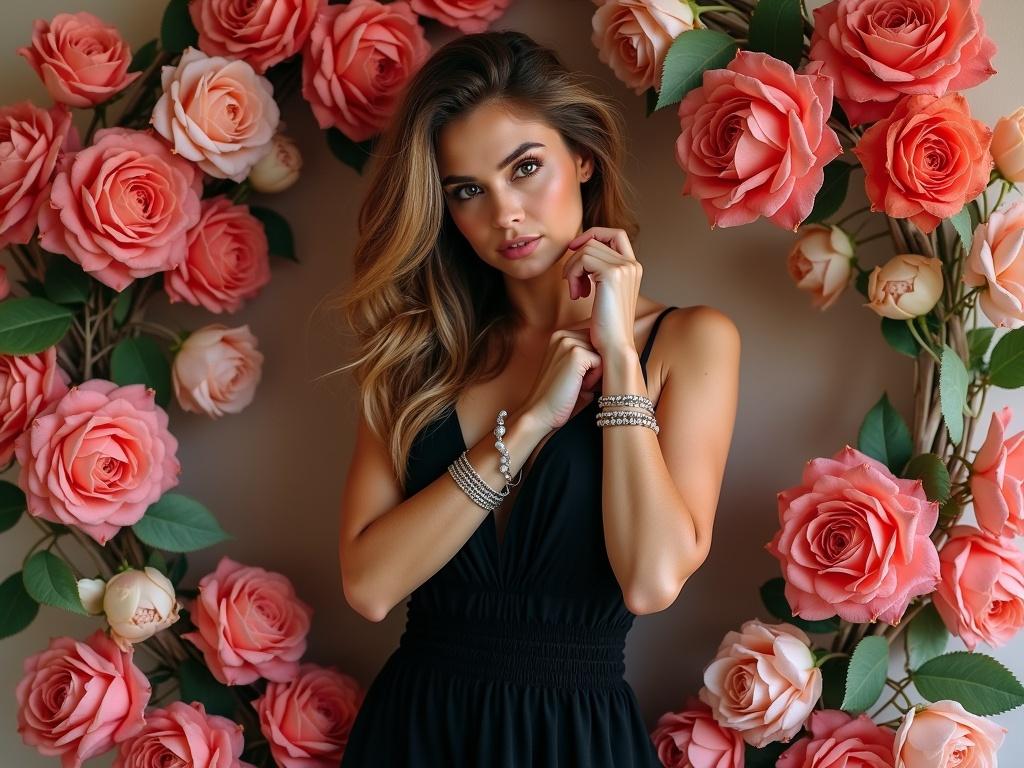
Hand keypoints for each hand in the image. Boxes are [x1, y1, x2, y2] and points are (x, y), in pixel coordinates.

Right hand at [520, 328, 602, 431]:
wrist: (541, 414)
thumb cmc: (561, 397)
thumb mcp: (577, 372)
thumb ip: (591, 358)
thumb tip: (618, 352)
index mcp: (561, 336)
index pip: (596, 339)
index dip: (596, 361)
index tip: (580, 377)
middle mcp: (563, 334)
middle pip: (602, 344)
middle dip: (597, 365)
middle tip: (578, 383)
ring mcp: (568, 341)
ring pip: (603, 353)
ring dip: (596, 372)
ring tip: (577, 384)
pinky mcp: (575, 353)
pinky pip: (602, 362)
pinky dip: (594, 379)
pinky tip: (579, 387)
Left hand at [561, 227, 641, 356]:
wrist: (614, 346)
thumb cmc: (606, 326)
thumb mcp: (604, 293)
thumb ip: (598, 272)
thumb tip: (578, 250)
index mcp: (633, 267)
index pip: (616, 234)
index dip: (594, 234)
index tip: (575, 248)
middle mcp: (632, 264)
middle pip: (596, 241)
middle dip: (577, 257)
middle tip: (571, 281)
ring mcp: (624, 267)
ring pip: (586, 249)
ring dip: (572, 269)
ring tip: (576, 293)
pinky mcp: (612, 273)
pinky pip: (582, 259)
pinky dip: (573, 274)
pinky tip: (577, 295)